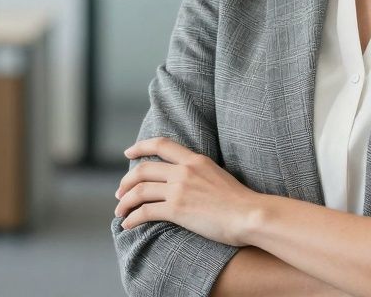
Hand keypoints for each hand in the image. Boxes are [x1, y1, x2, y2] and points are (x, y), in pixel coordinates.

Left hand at [115, 137, 264, 246]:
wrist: (250, 215)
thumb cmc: (241, 202)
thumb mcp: (218, 175)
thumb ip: (199, 173)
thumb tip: (188, 180)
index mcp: (194, 159)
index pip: (161, 144)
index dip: (140, 147)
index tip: (128, 153)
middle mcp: (184, 171)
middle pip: (143, 170)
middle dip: (126, 181)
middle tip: (120, 192)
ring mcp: (179, 189)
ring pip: (140, 191)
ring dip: (125, 201)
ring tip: (120, 211)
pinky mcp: (177, 209)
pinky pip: (146, 211)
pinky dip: (132, 218)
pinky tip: (128, 225)